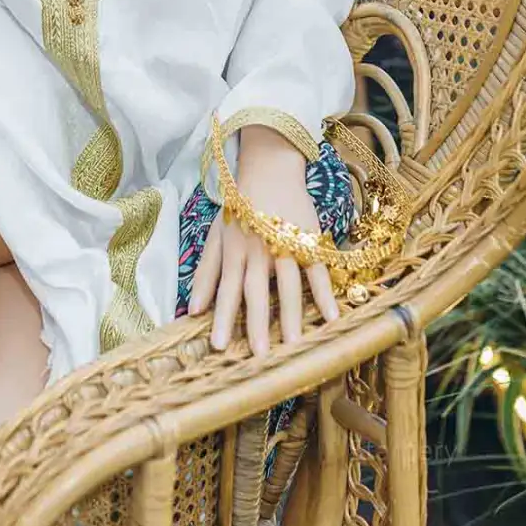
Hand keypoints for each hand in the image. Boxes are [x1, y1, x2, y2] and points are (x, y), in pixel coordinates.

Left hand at [188, 126, 339, 355]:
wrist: (269, 169)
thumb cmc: (239, 207)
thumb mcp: (216, 235)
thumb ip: (206, 272)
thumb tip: (193, 309)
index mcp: (234, 250)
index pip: (226, 289)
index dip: (223, 318)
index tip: (220, 347)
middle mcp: (257, 250)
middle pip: (256, 291)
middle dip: (257, 323)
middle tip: (260, 356)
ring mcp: (284, 243)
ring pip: (288, 283)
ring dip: (291, 313)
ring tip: (293, 344)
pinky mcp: (308, 238)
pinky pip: (318, 269)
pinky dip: (325, 292)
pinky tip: (332, 316)